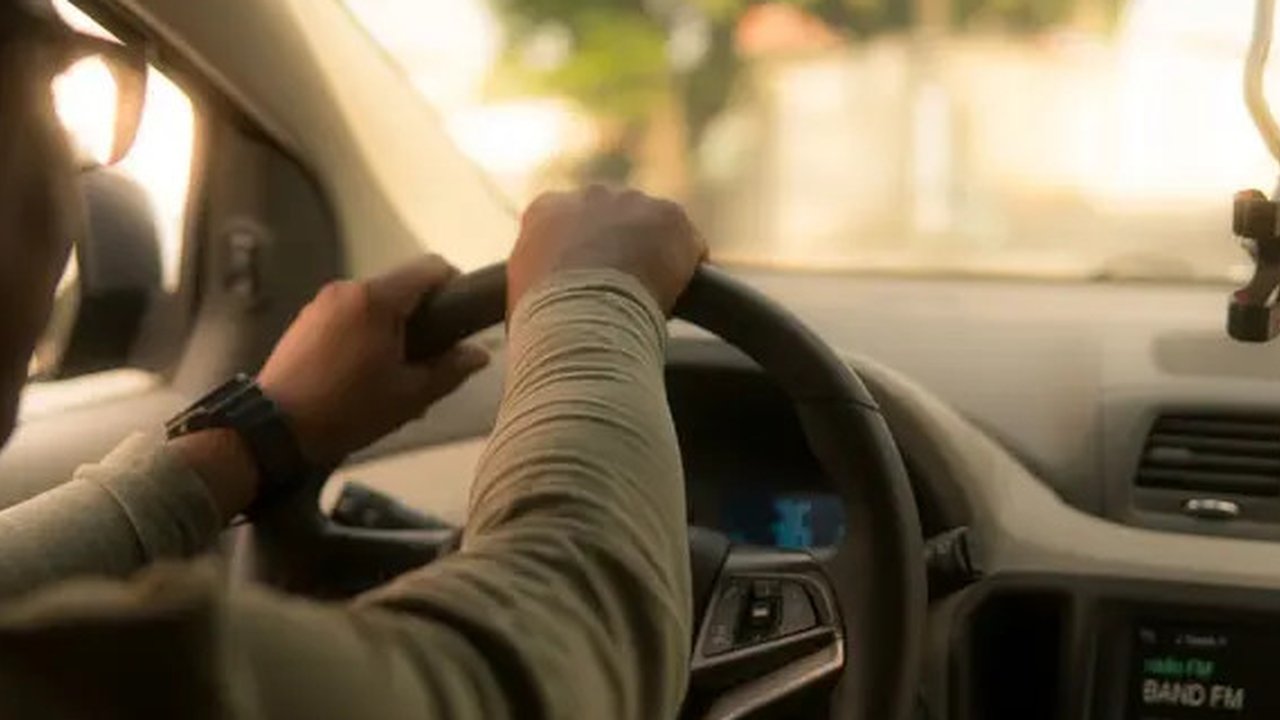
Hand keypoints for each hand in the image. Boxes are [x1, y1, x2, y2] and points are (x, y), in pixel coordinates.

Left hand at [258, 256, 489, 467]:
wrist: (272, 430)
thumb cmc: (348, 410)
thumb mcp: (410, 396)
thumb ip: (450, 369)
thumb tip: (479, 353)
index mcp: (377, 299)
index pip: (432, 267)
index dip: (456, 287)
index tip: (463, 320)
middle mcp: (347, 289)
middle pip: (401, 288)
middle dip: (423, 318)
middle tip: (430, 361)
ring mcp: (321, 303)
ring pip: (374, 304)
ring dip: (392, 329)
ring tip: (394, 376)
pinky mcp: (304, 321)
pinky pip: (348, 317)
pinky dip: (365, 335)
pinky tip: (362, 376)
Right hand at [507, 186, 706, 314]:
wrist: (581, 317)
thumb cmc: (544, 320)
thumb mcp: (522, 295)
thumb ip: (535, 281)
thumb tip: (542, 305)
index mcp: (546, 210)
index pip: (569, 223)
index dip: (583, 254)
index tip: (589, 281)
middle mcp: (589, 194)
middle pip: (614, 217)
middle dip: (621, 245)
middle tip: (624, 289)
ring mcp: (633, 201)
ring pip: (653, 226)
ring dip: (655, 254)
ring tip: (651, 296)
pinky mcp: (670, 216)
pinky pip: (688, 242)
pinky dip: (688, 266)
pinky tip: (680, 295)